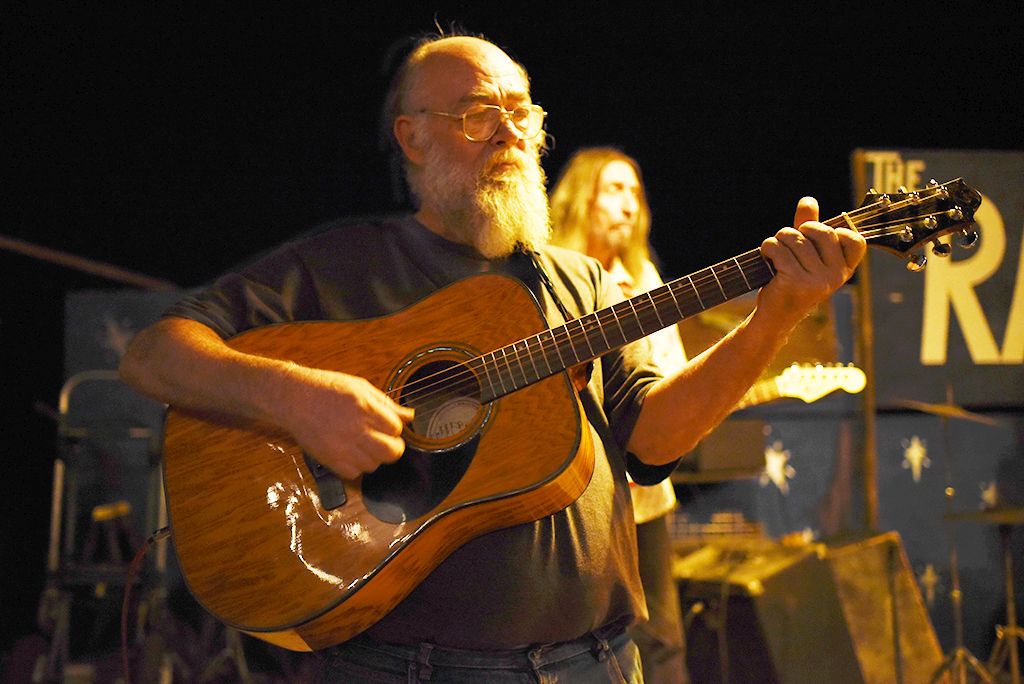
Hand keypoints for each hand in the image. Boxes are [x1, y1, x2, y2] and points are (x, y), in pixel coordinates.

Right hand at [278, 367, 415, 478]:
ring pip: (374, 465)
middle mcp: (356, 429)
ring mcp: (342, 447)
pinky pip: (355, 474)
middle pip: (391, 452)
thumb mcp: (360, 387)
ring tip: (363, 443)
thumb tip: (410, 416)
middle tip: (385, 440)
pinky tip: (351, 452)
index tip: (385, 424)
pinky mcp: (330, 460)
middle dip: (393, 447)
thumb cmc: (327, 389)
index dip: (393, 427)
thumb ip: (387, 404)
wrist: (293, 399)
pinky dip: (357, 466)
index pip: (396, 428)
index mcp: (365, 408)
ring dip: (374, 456)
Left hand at [757, 197, 865, 329]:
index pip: (854, 239)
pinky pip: (778, 248)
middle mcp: (835, 276)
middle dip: (799, 230)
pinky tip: (767, 258)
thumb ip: (809, 227)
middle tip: (789, 242)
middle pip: (821, 231)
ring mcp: (817, 280)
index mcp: (844, 269)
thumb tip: (808, 200)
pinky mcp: (795, 282)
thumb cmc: (792, 282)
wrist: (775, 317)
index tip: (816, 239)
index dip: (833, 230)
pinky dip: (768, 248)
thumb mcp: (806, 255)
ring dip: (778, 240)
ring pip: (795, 237)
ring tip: (775, 253)